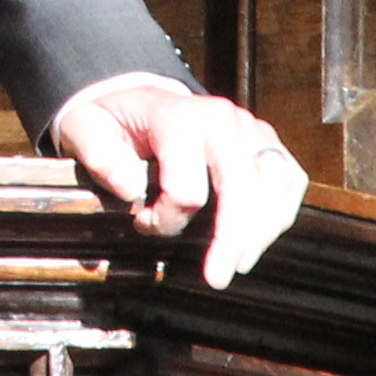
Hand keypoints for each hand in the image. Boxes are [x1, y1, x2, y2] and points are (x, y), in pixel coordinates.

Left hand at [47, 76, 304, 289]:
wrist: (138, 98)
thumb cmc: (115, 120)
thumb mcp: (86, 127)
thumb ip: (100, 156)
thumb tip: (130, 188)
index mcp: (179, 117)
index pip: (188, 188)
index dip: (165, 219)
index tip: (142, 224)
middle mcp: (223, 119)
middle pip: (243, 187)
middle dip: (233, 238)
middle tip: (217, 278)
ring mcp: (250, 128)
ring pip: (275, 185)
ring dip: (261, 231)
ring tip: (238, 263)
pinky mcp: (266, 141)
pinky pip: (290, 179)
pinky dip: (281, 212)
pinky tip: (260, 239)